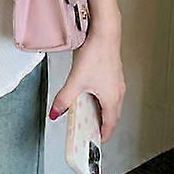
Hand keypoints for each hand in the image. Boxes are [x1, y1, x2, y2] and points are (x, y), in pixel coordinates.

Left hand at [48, 19, 125, 142]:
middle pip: (111, 115)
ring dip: (99, 109)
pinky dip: (99, 97)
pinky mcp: (113, 72)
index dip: (102, 135)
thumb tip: (55, 113)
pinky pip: (108, 91)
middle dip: (99, 123)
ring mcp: (117, 82)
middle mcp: (118, 92)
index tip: (94, 141)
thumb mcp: (76, 80)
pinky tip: (87, 91)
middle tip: (86, 129)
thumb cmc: (96, 55)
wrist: (104, 32)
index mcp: (112, 99)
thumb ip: (64, 99)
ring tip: (84, 111)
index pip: (110, 125)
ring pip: (110, 102)